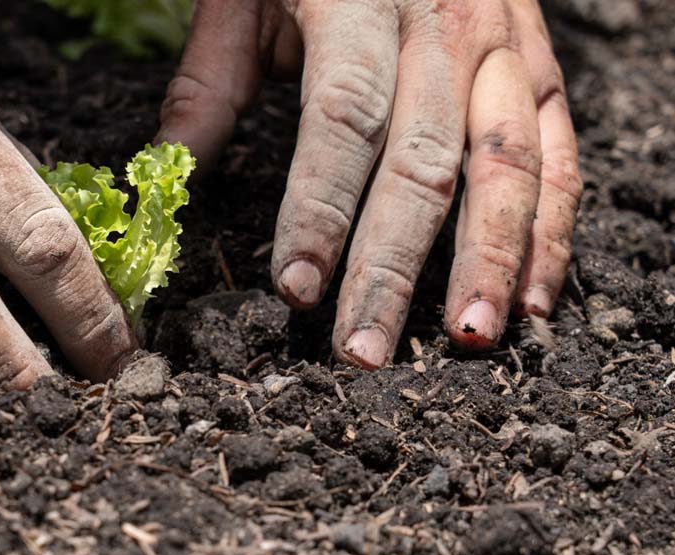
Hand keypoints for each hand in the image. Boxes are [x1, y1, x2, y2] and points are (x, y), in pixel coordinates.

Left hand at [157, 0, 582, 366]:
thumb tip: (163, 176)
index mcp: (361, 2)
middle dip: (391, 266)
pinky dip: (552, 232)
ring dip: (488, 261)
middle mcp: (446, 24)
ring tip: (466, 340)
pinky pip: (560, 156)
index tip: (297, 290)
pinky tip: (531, 303)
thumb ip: (209, 86)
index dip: (321, 209)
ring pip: (505, 167)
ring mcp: (506, 47)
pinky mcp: (542, 70)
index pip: (342, 119)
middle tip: (361, 351)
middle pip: (422, 162)